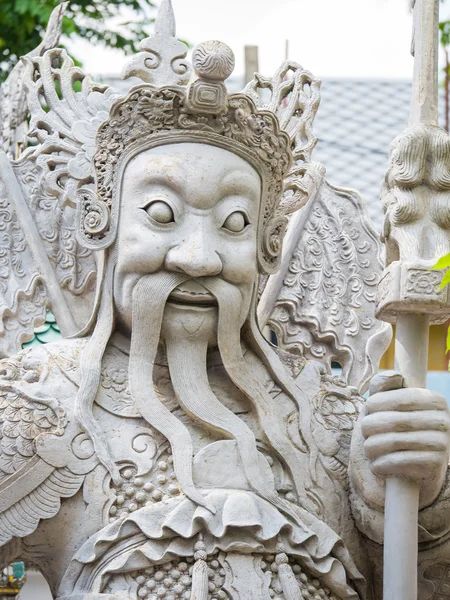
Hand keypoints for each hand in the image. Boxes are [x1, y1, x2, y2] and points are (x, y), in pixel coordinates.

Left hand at [350, 371, 449, 509]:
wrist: (404, 476)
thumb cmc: (390, 433)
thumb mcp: (384, 406)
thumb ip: (384, 386)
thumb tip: (394, 376)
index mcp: (434, 400)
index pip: (399, 397)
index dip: (375, 403)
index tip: (366, 410)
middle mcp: (443, 420)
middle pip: (394, 420)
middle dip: (369, 427)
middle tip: (365, 433)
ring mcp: (442, 444)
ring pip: (394, 441)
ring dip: (372, 447)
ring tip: (368, 449)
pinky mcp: (434, 466)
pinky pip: (399, 461)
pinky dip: (381, 464)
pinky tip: (377, 465)